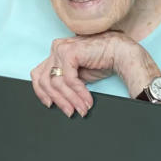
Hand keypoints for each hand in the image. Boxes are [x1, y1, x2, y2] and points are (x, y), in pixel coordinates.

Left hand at [30, 32, 158, 116]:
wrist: (121, 52)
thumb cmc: (103, 62)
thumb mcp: (78, 75)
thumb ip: (65, 81)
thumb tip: (56, 98)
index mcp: (56, 53)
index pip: (38, 74)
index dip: (41, 93)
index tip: (50, 105)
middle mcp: (56, 48)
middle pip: (45, 80)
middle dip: (58, 100)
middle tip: (70, 112)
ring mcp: (61, 49)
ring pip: (56, 83)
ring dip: (71, 99)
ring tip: (82, 108)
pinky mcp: (69, 52)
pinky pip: (69, 80)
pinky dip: (78, 92)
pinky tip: (87, 99)